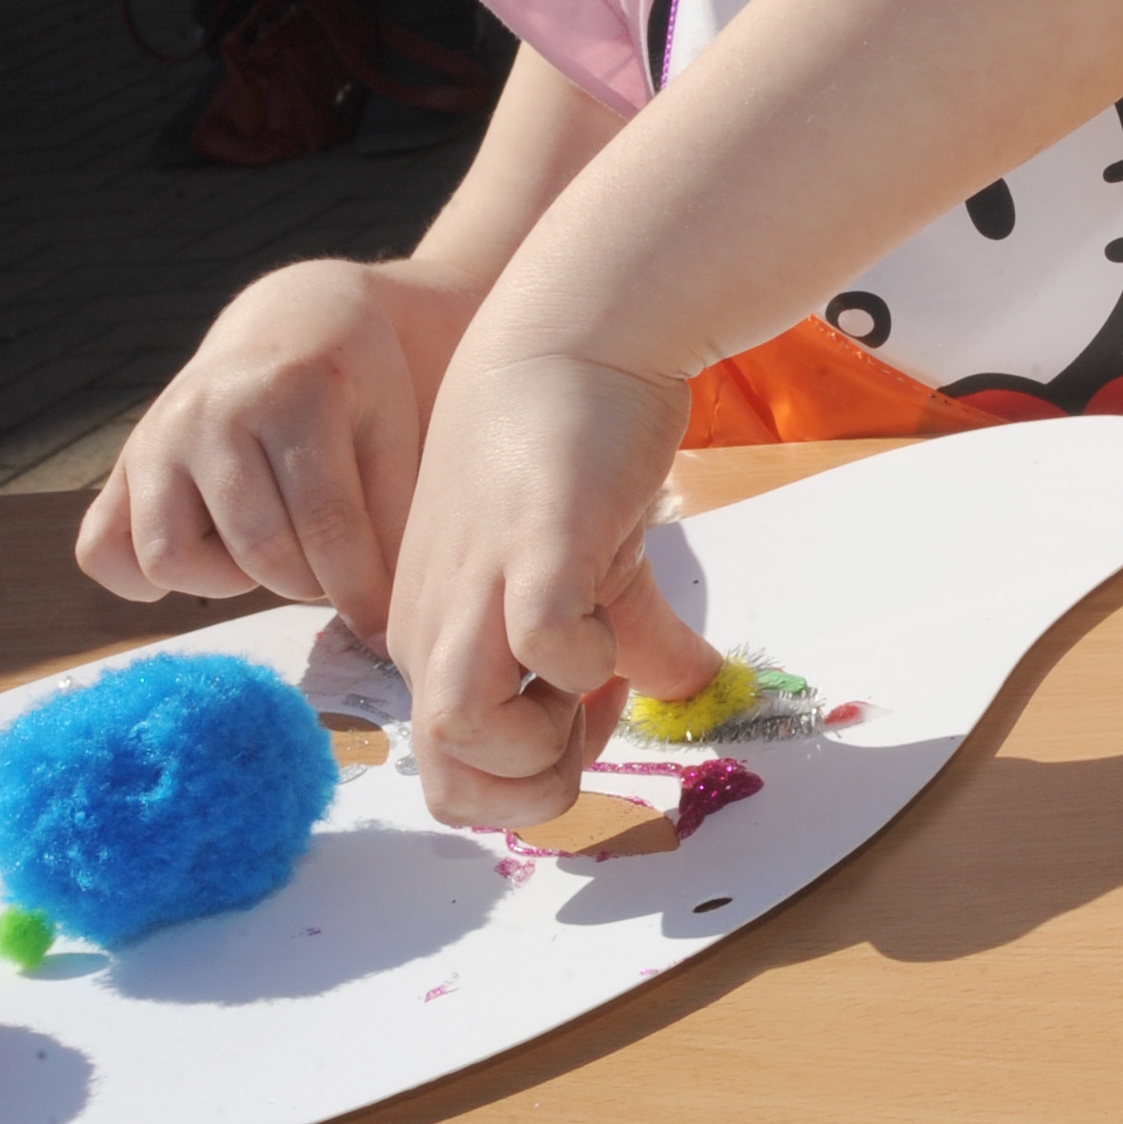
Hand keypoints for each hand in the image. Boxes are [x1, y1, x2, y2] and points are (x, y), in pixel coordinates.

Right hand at [79, 258, 471, 636]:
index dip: (360, 593)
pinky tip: (205, 552)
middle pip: (258, 551)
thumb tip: (386, 623)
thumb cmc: (362, 388)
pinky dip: (143, 577)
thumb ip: (392, 517)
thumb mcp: (396, 430)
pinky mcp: (121, 463)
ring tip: (271, 545)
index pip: (328, 522)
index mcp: (297, 394)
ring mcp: (158, 436)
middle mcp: (214, 412)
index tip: (384, 639)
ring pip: (171, 560)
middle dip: (308, 584)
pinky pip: (102, 551)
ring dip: (229, 582)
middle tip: (333, 568)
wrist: (297, 321)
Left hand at [389, 347, 721, 829]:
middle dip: (542, 785)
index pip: (455, 777)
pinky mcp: (534, 548)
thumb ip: (629, 637)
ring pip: (464, 736)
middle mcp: (435, 629)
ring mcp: (476, 591)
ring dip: (551, 739)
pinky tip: (611, 614)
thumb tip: (687, 687)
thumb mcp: (593, 565)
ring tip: (601, 676)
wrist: (578, 339)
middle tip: (599, 716)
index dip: (533, 775)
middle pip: (454, 784)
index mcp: (439, 639)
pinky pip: (543, 646)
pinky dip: (588, 657)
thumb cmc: (573, 446)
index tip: (595, 712)